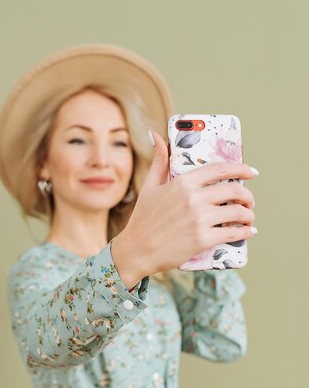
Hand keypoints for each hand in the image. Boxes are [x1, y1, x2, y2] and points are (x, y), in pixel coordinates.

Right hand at [117, 131, 257, 275]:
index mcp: (183, 182)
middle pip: (234, 190)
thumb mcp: (150, 187)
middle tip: (249, 202)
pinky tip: (248, 233)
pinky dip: (245, 233)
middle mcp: (194, 198)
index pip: (219, 169)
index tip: (252, 173)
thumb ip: (159, 162)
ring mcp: (199, 219)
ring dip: (249, 215)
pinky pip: (233, 233)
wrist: (136, 250)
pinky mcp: (203, 239)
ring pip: (238, 212)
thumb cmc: (142, 219)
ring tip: (249, 219)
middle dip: (247, 196)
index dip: (240, 169)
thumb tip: (156, 137)